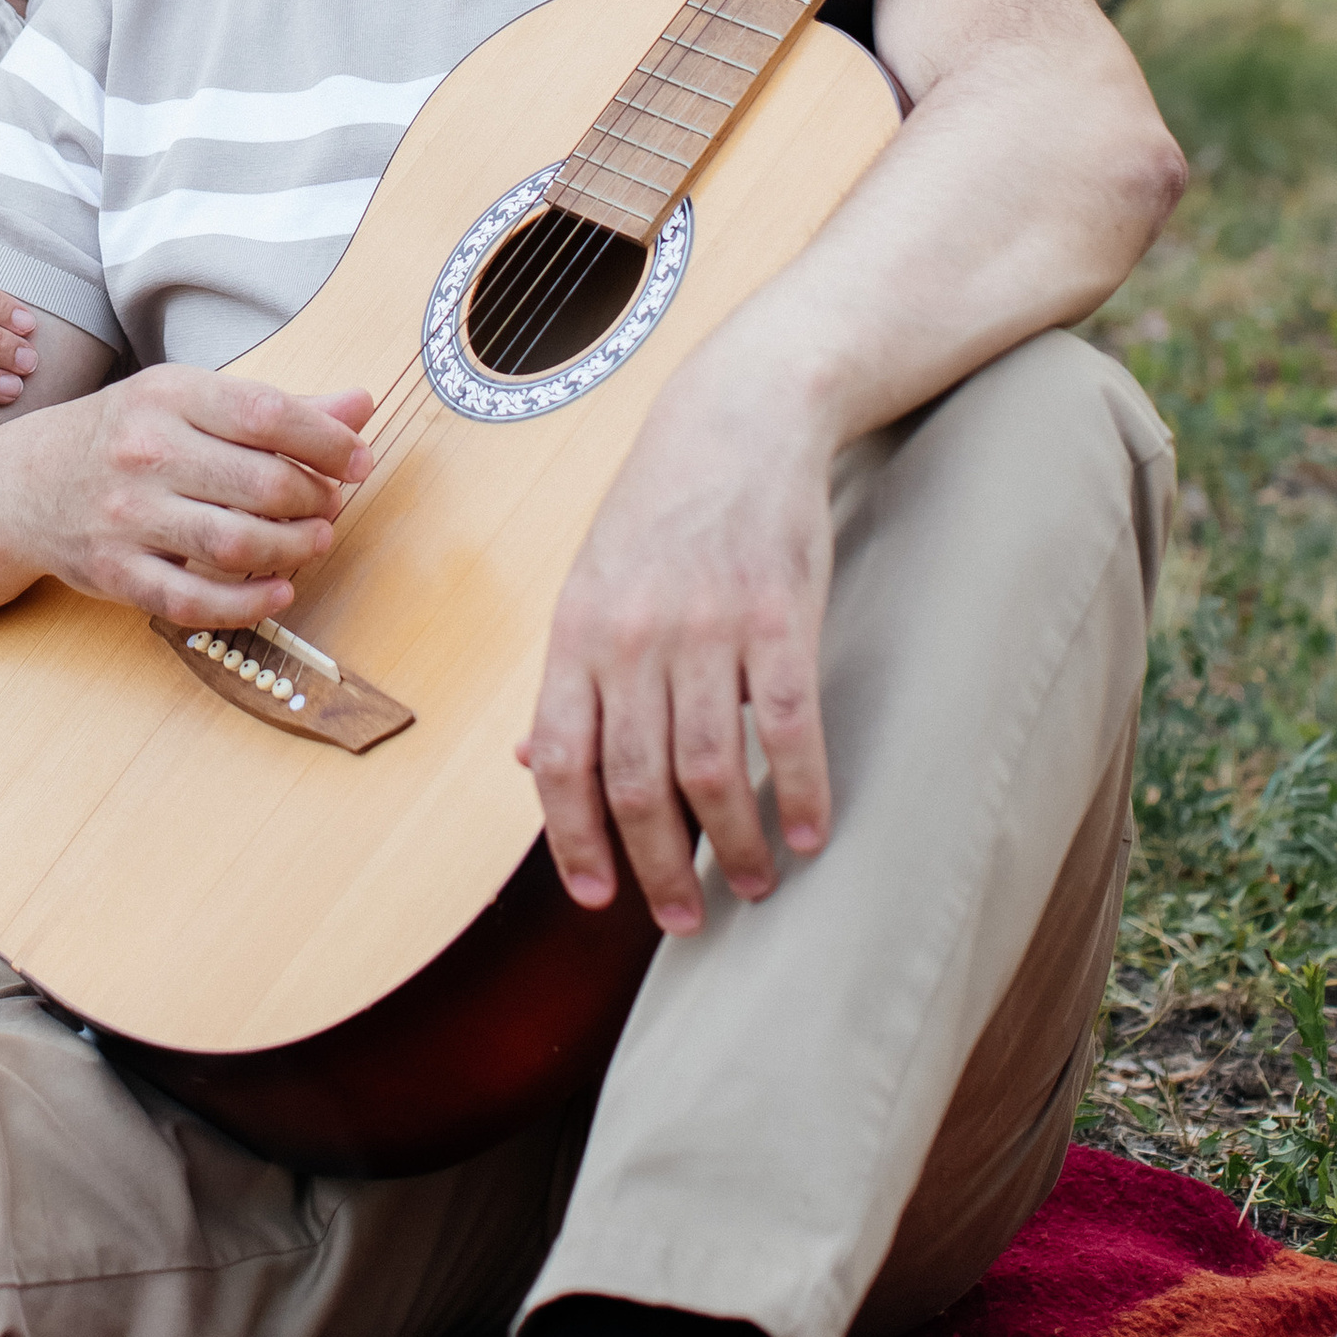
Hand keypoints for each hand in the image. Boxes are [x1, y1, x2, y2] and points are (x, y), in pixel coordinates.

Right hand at [9, 368, 374, 631]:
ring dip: (294, 549)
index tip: (359, 459)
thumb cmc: (125, 435)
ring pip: (236, 545)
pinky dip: (249, 604)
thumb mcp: (190, 400)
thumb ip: (278, 408)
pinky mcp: (116, 573)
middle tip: (330, 504)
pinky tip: (280, 590)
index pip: (268, 414)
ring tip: (313, 541)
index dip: (328, 441)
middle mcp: (146, 453)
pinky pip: (194, 602)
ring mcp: (128, 517)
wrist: (26, 483)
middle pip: (262, 485)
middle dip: (316, 500)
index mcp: (170, 396)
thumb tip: (361, 405)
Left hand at [520, 346, 835, 932]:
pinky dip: (800, 788)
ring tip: (752, 883)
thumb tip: (527, 761)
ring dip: (733, 843)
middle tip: (683, 918)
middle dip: (658, 866)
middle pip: (637, 782)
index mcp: (578, 632)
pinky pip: (788, 725)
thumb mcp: (592, 582)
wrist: (738, 418)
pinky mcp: (781, 615)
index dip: (573, 839)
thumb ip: (569, 677)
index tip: (595, 898)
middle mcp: (635, 635)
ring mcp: (709, 626)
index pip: (561, 758)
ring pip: (712, 768)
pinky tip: (809, 830)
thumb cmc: (661, 507)